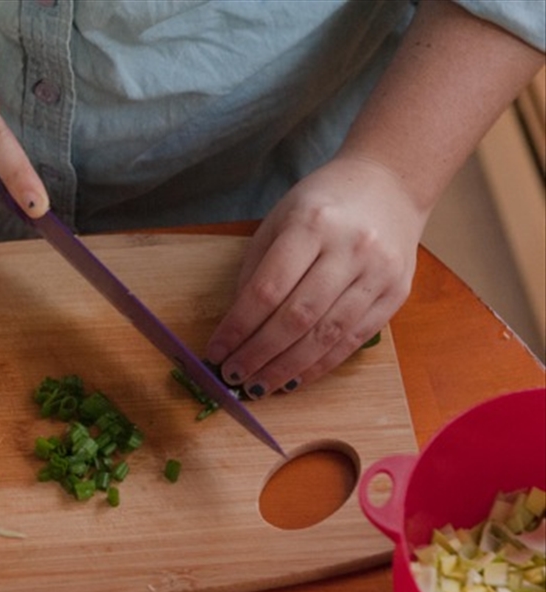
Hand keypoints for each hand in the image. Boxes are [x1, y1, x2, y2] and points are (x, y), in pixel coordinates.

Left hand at [205, 154, 427, 396]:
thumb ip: (257, 269)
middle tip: (234, 376)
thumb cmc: (324, 202)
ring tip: (260, 386)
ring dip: (288, 368)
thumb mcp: (279, 220)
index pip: (267, 289)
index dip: (238, 328)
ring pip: (327, 335)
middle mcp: (349, 249)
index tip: (216, 352)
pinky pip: (353, 340)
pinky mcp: (397, 293)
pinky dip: (321, 364)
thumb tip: (237, 326)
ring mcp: (378, 273)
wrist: (391, 183)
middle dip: (259, 354)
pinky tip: (295, 378)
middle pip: (297, 317)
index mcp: (311, 224)